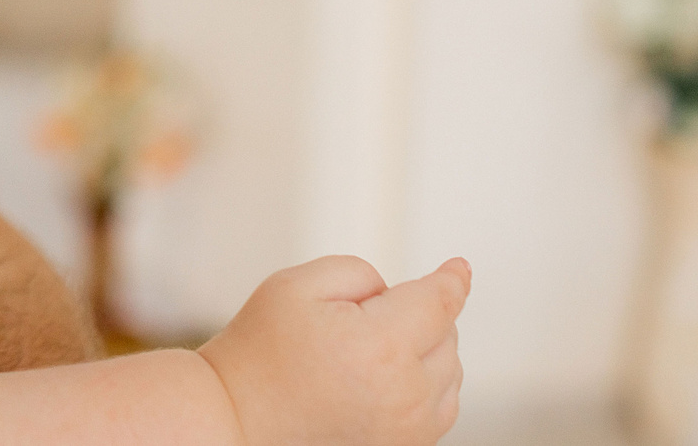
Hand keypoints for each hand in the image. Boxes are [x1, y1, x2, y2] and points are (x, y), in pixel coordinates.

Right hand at [198, 256, 468, 445]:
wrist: (237, 420)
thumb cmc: (260, 353)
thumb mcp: (296, 284)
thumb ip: (358, 272)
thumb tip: (396, 293)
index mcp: (381, 346)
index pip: (438, 302)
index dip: (452, 279)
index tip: (460, 267)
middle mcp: (405, 394)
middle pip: (446, 335)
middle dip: (416, 316)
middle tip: (354, 322)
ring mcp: (409, 430)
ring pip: (450, 373)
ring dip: (426, 352)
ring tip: (367, 353)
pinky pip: (440, 408)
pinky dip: (426, 386)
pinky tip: (386, 380)